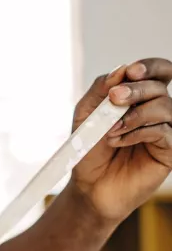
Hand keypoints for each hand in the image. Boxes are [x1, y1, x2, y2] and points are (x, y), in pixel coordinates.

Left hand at [70, 58, 171, 222]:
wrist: (88, 184)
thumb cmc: (89, 148)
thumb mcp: (87, 114)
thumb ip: (101, 89)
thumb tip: (122, 69)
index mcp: (140, 97)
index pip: (159, 72)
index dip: (150, 66)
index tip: (131, 71)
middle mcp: (157, 110)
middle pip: (160, 86)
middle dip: (136, 89)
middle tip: (115, 97)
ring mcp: (166, 130)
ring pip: (165, 106)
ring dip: (134, 114)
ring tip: (110, 130)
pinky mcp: (169, 151)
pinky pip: (164, 131)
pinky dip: (139, 132)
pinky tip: (118, 140)